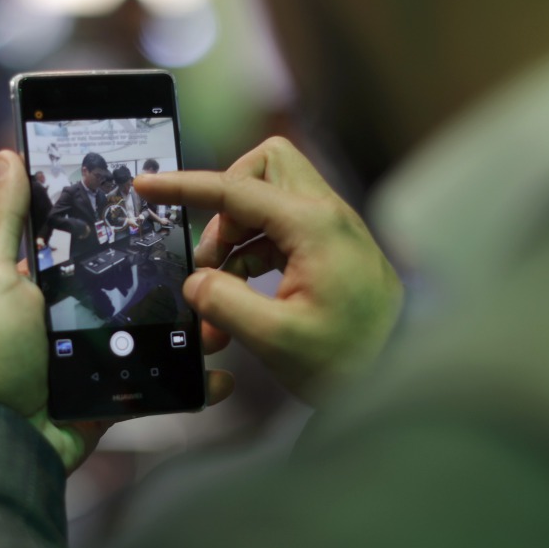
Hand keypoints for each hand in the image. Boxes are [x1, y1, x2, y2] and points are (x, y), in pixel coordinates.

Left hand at [0, 151, 234, 472]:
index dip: (131, 225)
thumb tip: (8, 155)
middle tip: (218, 262)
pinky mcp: (116, 395)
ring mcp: (100, 356)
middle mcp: (77, 314)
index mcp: (49, 281)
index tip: (173, 205)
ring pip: (158, 334)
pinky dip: (192, 382)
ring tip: (227, 315)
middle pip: (137, 287)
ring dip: (196, 327)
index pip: (97, 242)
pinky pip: (161, 384)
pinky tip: (222, 374)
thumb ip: (6, 217)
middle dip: (178, 278)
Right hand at [136, 136, 403, 401]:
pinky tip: (241, 295)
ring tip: (220, 286)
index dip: (185, 187)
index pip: (236, 189)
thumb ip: (225, 304)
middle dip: (225, 200)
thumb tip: (195, 281)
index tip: (147, 187)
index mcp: (314, 226)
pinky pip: (278, 229)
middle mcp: (326, 215)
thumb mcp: (277, 339)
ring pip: (268, 197)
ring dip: (235, 233)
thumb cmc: (350, 361)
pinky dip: (251, 253)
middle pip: (264, 166)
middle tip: (212, 252)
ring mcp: (331, 230)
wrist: (400, 381)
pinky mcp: (330, 250)